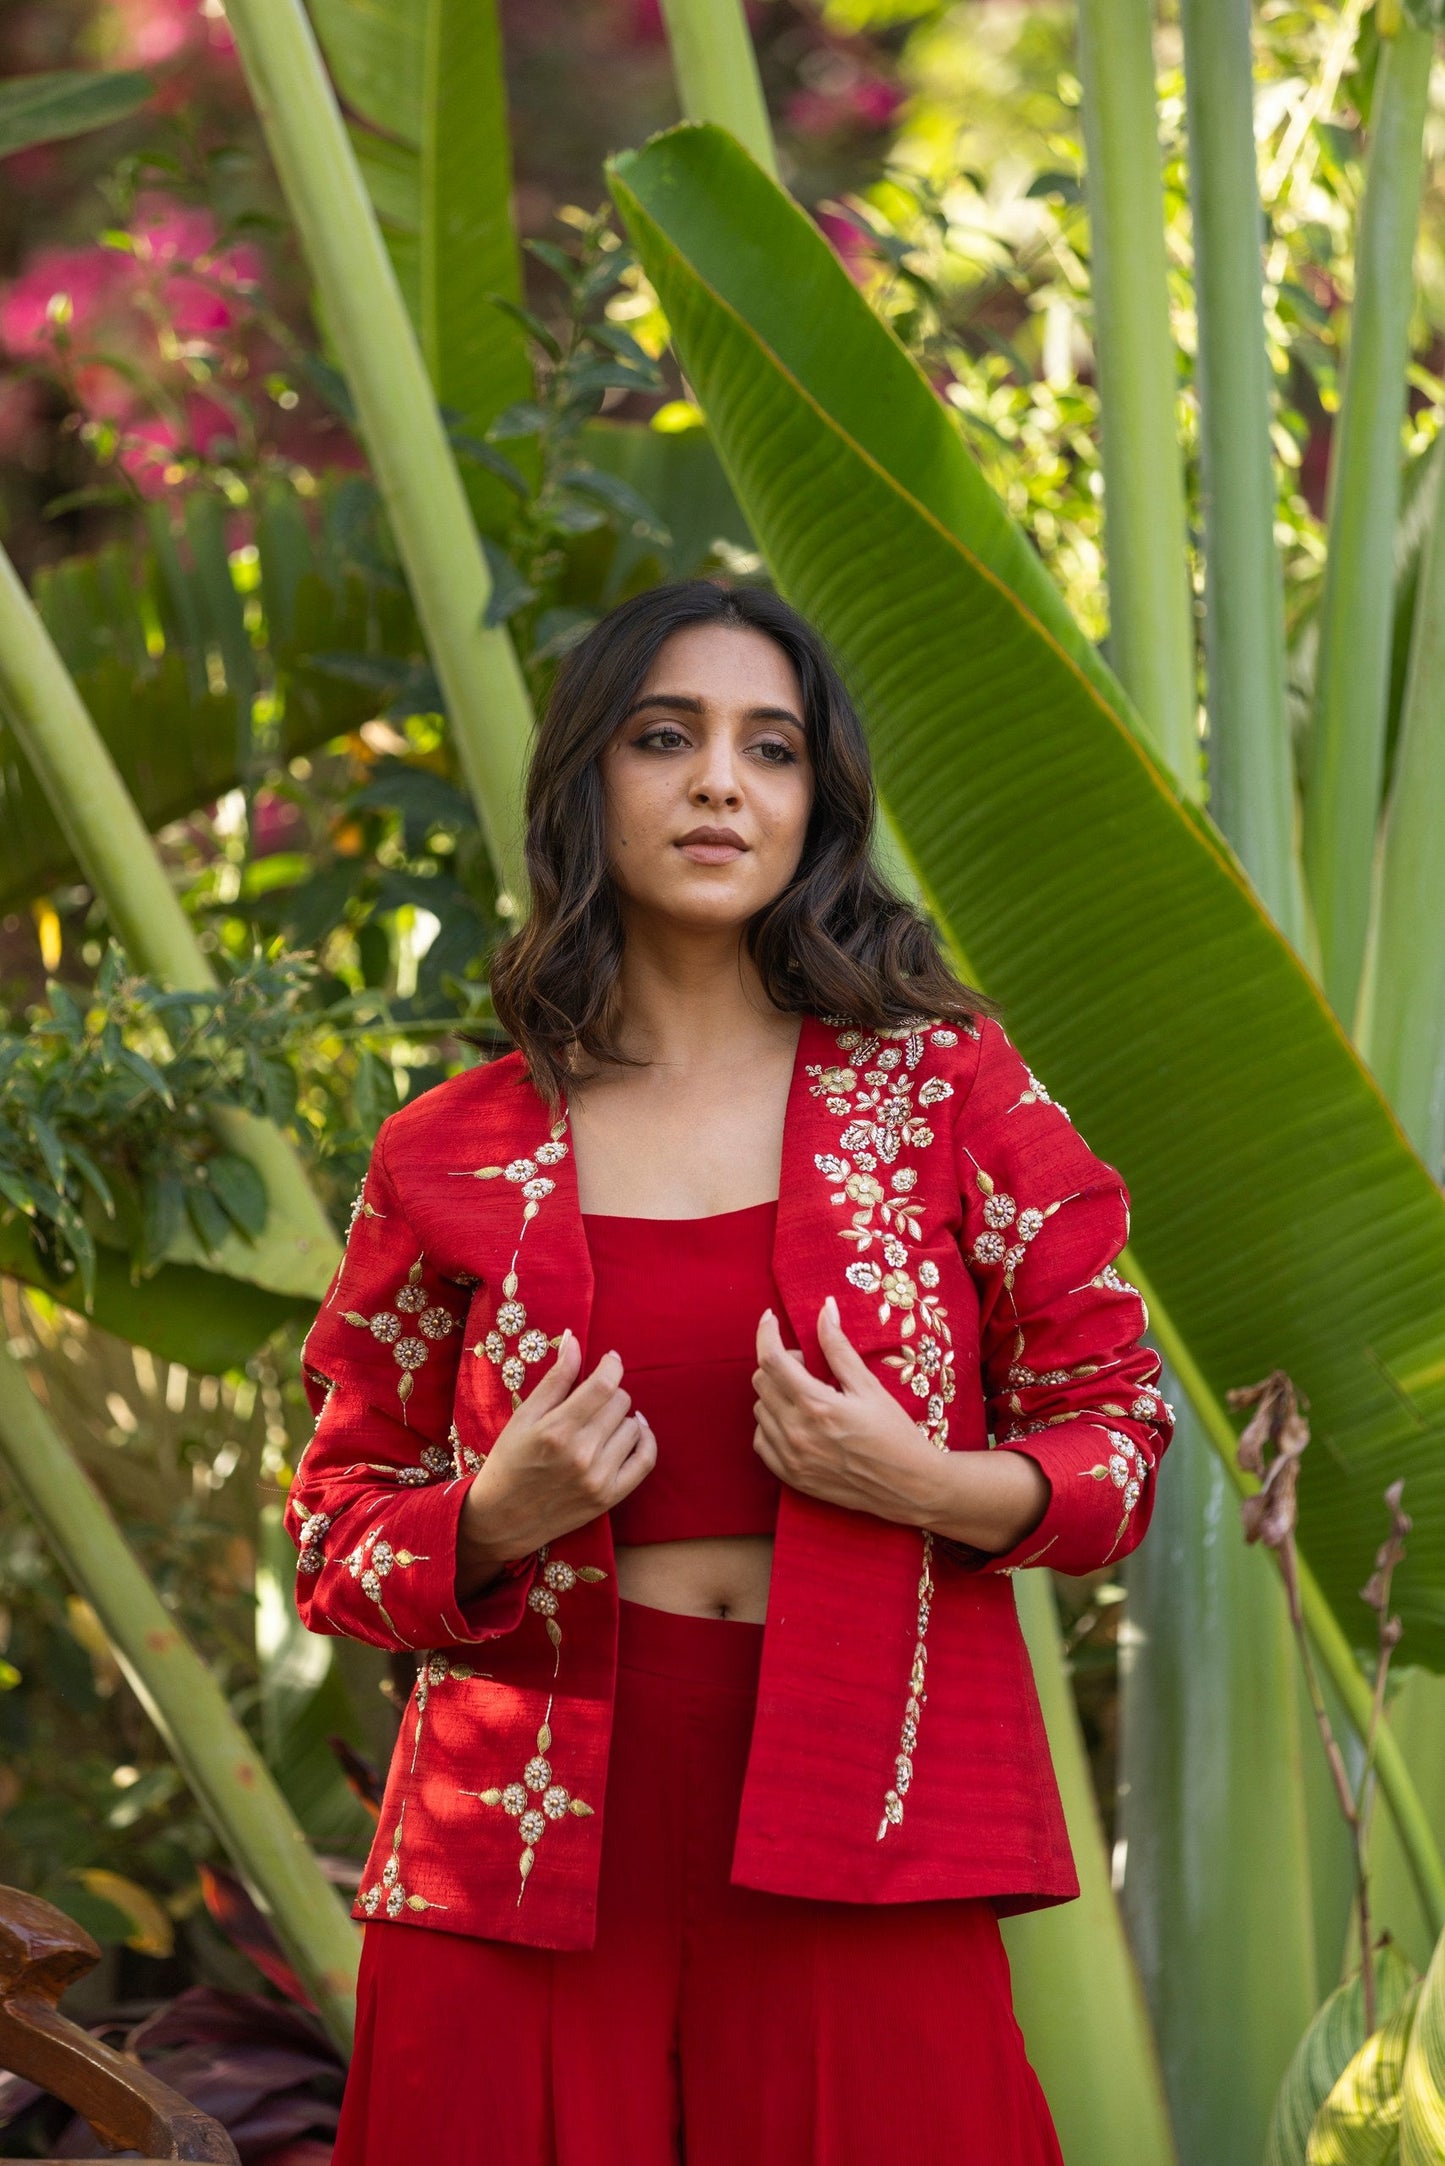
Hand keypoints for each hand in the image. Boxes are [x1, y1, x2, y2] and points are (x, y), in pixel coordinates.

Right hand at [455, 1331, 653, 1597]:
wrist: (502, 1519)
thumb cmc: (508, 1463)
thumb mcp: (523, 1417)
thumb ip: (554, 1379)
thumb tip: (574, 1339)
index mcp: (557, 1430)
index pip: (604, 1385)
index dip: (612, 1365)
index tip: (609, 1360)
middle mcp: (582, 1454)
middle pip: (621, 1403)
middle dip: (609, 1393)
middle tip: (592, 1399)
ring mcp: (599, 1479)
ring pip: (634, 1427)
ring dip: (622, 1417)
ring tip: (603, 1420)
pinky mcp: (609, 1498)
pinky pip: (645, 1460)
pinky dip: (645, 1440)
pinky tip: (635, 1430)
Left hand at [751, 1296, 945, 1525]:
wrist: (909, 1487)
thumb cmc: (895, 1434)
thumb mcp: (869, 1386)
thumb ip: (839, 1348)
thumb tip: (825, 1309)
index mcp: (817, 1405)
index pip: (772, 1360)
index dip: (766, 1333)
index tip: (770, 1319)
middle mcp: (797, 1432)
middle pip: (761, 1381)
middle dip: (778, 1364)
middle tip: (808, 1367)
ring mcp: (791, 1457)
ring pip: (760, 1409)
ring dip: (776, 1394)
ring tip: (808, 1397)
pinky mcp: (790, 1476)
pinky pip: (761, 1440)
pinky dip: (772, 1424)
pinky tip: (798, 1422)